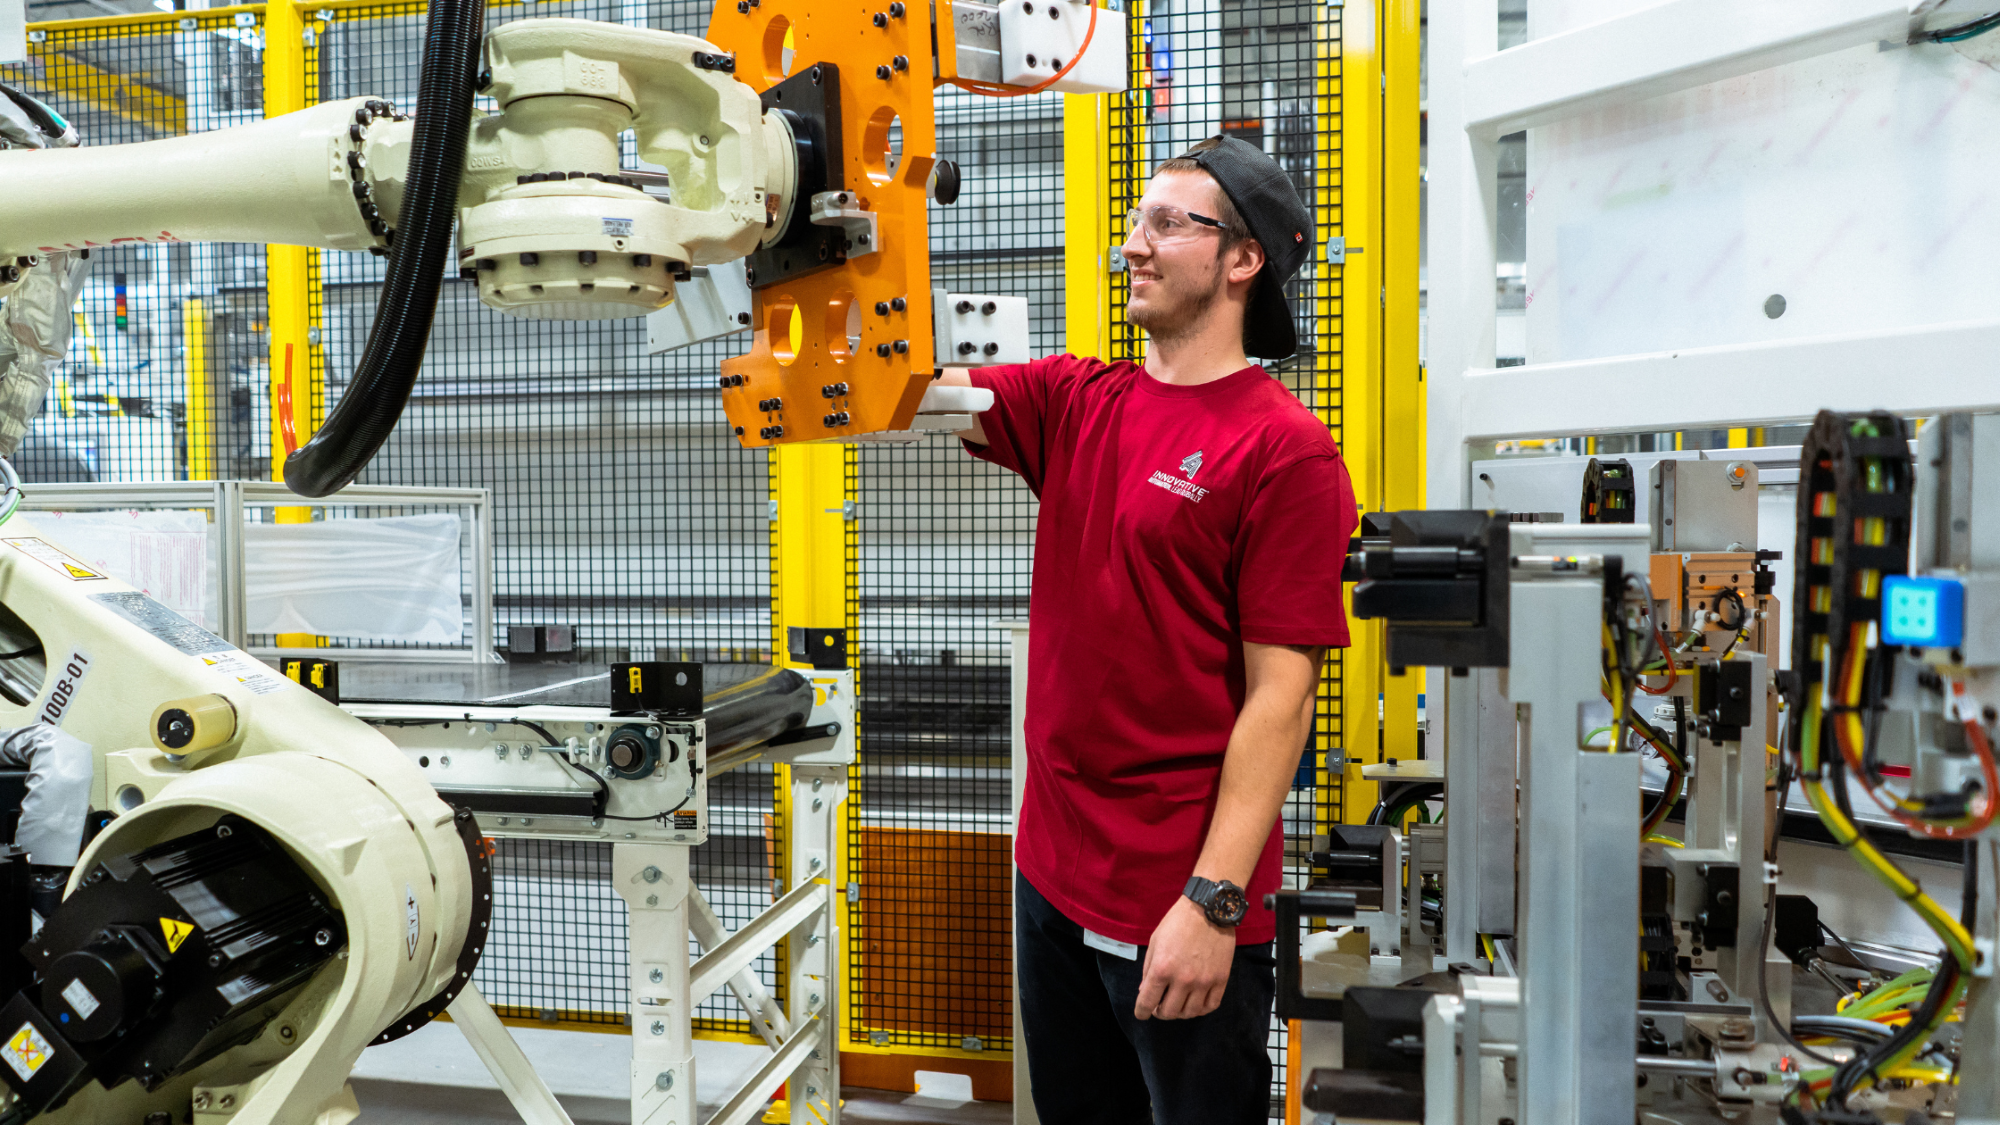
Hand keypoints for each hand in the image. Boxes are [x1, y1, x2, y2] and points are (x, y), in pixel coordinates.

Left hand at [1134, 895, 1235, 1019]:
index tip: (1142, 1013)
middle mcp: (1183, 979)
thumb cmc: (1178, 922)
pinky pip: (1211, 1006)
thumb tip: (1145, 991)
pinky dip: (1201, 1009)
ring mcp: (1204, 981)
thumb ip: (1149, 969)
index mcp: (1162, 969)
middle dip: (1160, 1012)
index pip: (1148, 1002)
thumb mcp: (1155, 942)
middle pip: (1169, 1012)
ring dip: (1180, 1012)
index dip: (1142, 1012)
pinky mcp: (1221, 979)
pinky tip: (1195, 1002)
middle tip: (1160, 1006)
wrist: (1209, 909)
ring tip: (1178, 1004)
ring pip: (1190, 1013)